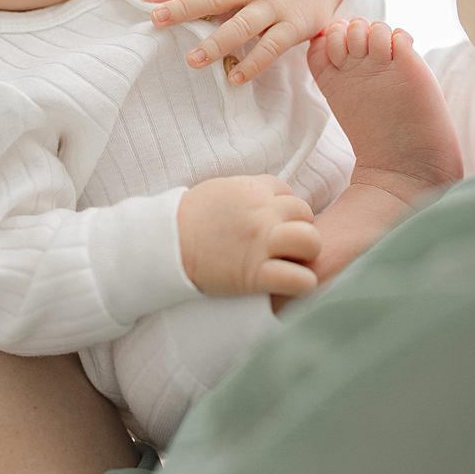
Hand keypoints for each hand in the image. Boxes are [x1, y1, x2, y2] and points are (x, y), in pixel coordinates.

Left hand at [141, 0, 349, 83]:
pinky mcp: (295, 25)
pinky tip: (234, 77)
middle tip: (157, 21)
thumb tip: (175, 2)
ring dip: (215, 43)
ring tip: (192, 60)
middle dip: (184, 8)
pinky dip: (253, 64)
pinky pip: (271, 47)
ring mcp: (275, 5)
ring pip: (241, 24)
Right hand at [176, 175, 321, 300]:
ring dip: (306, 252)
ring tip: (291, 261)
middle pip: (305, 214)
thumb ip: (251, 192)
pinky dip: (302, 283)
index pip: (288, 193)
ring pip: (311, 241)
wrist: (163, 246)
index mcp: (254, 189)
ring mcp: (261, 243)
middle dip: (299, 228)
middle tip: (282, 245)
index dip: (281, 210)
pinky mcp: (255, 275)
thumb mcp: (223, 190)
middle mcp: (263, 213)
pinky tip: (291, 284)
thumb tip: (271, 199)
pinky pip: (300, 279)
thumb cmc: (189, 219)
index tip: (267, 224)